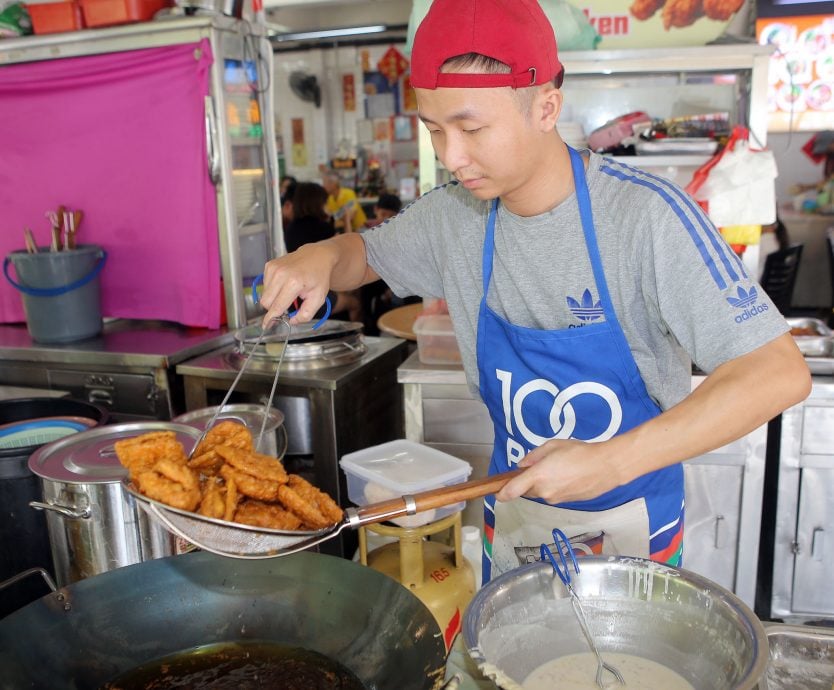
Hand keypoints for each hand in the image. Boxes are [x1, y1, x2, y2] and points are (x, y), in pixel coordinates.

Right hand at [259, 243, 335, 326]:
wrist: (317, 256)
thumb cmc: (319, 277)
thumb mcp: (318, 299)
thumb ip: (305, 314)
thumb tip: (291, 321)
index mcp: (294, 283)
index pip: (277, 306)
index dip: (271, 318)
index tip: (266, 326)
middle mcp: (280, 274)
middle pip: (266, 302)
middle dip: (274, 309)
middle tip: (285, 307)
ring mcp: (273, 268)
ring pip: (264, 294)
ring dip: (274, 298)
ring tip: (288, 293)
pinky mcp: (269, 265)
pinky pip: (265, 285)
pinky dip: (272, 289)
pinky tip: (284, 284)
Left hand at [495, 439, 624, 503]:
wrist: (606, 467)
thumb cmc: (579, 452)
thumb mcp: (553, 446)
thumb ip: (533, 456)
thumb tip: (522, 465)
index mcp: (538, 476)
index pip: (512, 491)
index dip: (501, 493)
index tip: (497, 492)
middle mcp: (544, 492)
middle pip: (527, 491)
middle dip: (528, 482)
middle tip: (541, 466)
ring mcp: (556, 499)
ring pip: (541, 493)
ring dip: (543, 484)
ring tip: (560, 469)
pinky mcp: (567, 502)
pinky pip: (554, 495)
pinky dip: (555, 487)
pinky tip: (568, 476)